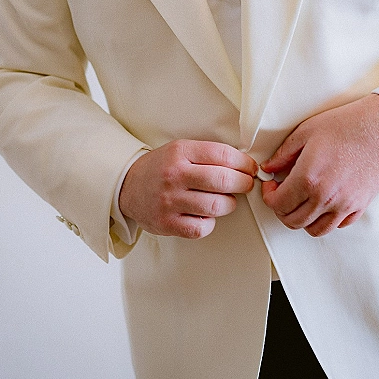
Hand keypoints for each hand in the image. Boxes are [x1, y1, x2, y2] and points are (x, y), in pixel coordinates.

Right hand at [119, 140, 257, 238]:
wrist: (128, 186)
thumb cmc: (161, 168)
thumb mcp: (181, 150)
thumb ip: (208, 155)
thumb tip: (244, 164)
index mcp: (180, 152)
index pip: (223, 155)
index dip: (244, 163)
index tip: (250, 168)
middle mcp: (175, 175)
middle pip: (223, 180)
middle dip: (243, 183)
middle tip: (246, 184)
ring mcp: (170, 201)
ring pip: (216, 206)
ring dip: (229, 204)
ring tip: (226, 200)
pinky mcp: (167, 224)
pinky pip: (201, 228)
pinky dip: (210, 223)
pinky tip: (206, 215)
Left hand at [260, 95, 378, 236]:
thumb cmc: (348, 125)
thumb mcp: (306, 132)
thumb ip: (283, 154)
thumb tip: (269, 168)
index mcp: (309, 178)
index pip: (278, 204)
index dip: (268, 196)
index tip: (271, 186)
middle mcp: (326, 197)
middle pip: (293, 221)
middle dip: (281, 209)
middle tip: (282, 193)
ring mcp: (344, 205)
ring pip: (314, 229)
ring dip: (302, 219)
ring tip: (301, 201)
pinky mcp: (359, 206)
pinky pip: (337, 225)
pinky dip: (325, 219)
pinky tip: (322, 202)